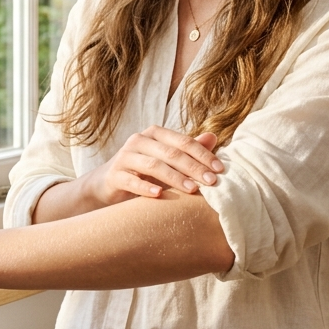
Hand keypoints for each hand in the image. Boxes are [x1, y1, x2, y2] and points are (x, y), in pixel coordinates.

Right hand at [84, 127, 222, 205]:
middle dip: (194, 167)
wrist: (108, 184)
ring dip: (175, 177)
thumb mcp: (167, 160)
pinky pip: (132, 180)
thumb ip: (188, 150)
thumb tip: (213, 137)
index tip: (219, 169)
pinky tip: (159, 195)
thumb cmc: (144, 171)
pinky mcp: (114, 174)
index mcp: (155, 134)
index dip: (203, 154)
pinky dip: (145, 187)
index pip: (183, 141)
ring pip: (154, 165)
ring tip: (192, 189)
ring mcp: (125, 157)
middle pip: (171, 153)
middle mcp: (139, 141)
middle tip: (212, 182)